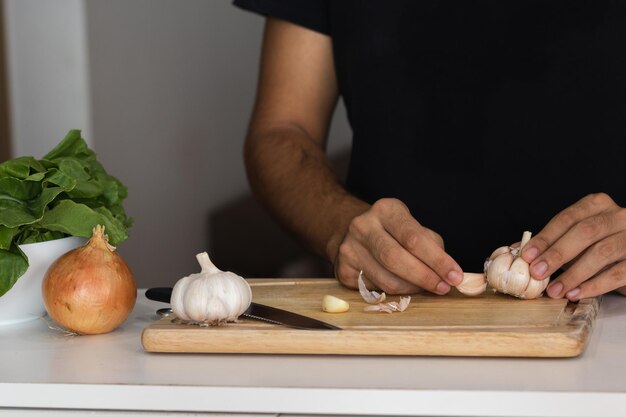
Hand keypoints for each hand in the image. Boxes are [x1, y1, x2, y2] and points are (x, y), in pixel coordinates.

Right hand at [333, 198, 463, 294]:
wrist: (356, 234)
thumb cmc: (394, 232)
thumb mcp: (414, 227)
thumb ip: (432, 246)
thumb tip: (449, 274)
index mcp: (386, 210)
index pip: (413, 238)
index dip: (437, 260)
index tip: (455, 276)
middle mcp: (363, 225)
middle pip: (395, 258)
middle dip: (424, 277)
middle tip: (443, 287)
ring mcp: (349, 248)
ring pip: (386, 279)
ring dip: (412, 288)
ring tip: (425, 288)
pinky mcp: (343, 269)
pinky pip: (375, 289)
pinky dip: (394, 293)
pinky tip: (402, 286)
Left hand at [521, 193, 625, 299]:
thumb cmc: (599, 246)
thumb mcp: (574, 241)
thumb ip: (549, 243)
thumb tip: (516, 250)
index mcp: (597, 205)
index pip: (567, 218)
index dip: (546, 237)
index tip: (527, 255)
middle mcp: (618, 216)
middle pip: (585, 232)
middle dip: (557, 253)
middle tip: (537, 272)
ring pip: (601, 252)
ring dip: (573, 273)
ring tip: (554, 290)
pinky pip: (618, 273)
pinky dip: (594, 285)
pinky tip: (576, 293)